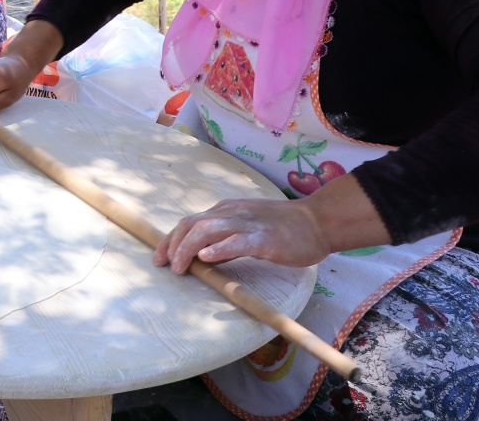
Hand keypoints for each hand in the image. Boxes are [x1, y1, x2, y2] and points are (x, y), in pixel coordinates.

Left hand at [153, 198, 329, 272]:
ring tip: (180, 267)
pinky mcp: (264, 237)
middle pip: (192, 224)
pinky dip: (219, 248)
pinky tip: (206, 256)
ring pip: (208, 229)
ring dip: (188, 248)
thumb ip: (225, 242)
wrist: (318, 221)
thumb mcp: (246, 231)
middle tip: (164, 265)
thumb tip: (202, 257)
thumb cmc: (283, 229)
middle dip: (173, 245)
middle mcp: (231, 213)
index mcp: (225, 211)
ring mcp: (247, 223)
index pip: (190, 222)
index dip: (171, 239)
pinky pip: (237, 241)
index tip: (160, 258)